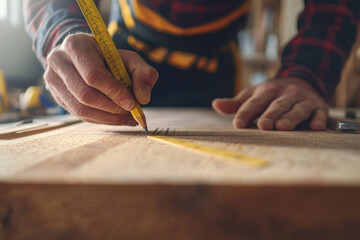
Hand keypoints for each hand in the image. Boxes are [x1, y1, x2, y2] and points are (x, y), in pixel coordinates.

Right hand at [44, 33, 157, 124]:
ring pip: (79, 108)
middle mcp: (58, 62)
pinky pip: (79, 114)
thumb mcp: (129, 58)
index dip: (114, 92)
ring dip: (107, 118)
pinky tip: (117, 119)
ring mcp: (53, 80)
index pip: (93, 75)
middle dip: (112, 108)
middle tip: (130, 112)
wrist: (85, 56)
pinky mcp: (57, 97)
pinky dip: (101, 120)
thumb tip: (143, 98)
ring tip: (127, 118)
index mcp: (76, 45)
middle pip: (85, 94)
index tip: (131, 102)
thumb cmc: (109, 57)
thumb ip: (143, 73)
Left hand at [212, 78, 327, 130]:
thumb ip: (236, 103)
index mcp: (266, 90)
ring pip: (296, 109)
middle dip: (269, 115)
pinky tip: (317, 127)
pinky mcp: (318, 106)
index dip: (246, 112)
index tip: (238, 124)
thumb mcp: (253, 95)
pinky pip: (319, 113)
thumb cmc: (271, 95)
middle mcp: (285, 94)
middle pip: (276, 105)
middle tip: (263, 126)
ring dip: (290, 118)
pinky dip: (319, 120)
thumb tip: (216, 105)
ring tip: (283, 128)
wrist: (302, 80)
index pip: (254, 102)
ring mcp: (302, 100)